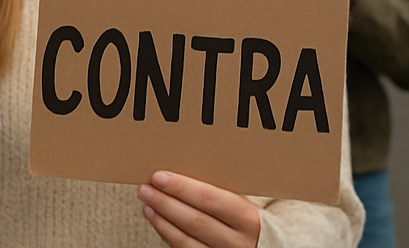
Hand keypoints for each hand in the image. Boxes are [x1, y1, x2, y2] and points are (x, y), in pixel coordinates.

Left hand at [139, 170, 259, 247]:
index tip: (159, 176)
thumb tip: (176, 168)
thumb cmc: (244, 216)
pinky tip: (156, 219)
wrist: (263, 245)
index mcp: (248, 218)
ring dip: (162, 219)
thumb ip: (217, 189)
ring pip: (187, 240)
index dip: (182, 188)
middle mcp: (238, 241)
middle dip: (166, 202)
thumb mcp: (240, 200)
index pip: (210, 200)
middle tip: (145, 188)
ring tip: (147, 202)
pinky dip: (167, 233)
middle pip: (195, 221)